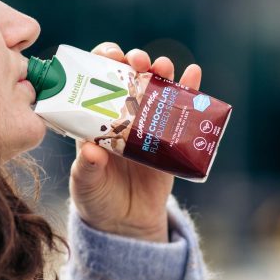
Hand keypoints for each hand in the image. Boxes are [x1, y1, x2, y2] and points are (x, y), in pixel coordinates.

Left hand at [69, 42, 201, 242]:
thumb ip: (87, 168)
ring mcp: (146, 125)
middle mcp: (121, 117)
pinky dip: (189, 90)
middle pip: (129, 78)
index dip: (103, 64)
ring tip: (163, 66)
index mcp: (95, 121)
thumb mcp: (85, 184)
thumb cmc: (97, 198)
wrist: (126, 223)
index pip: (97, 82)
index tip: (110, 56)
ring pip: (155, 89)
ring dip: (160, 71)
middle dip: (134, 62)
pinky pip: (181, 110)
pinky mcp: (169, 139)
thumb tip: (92, 150)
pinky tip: (193, 74)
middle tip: (139, 61)